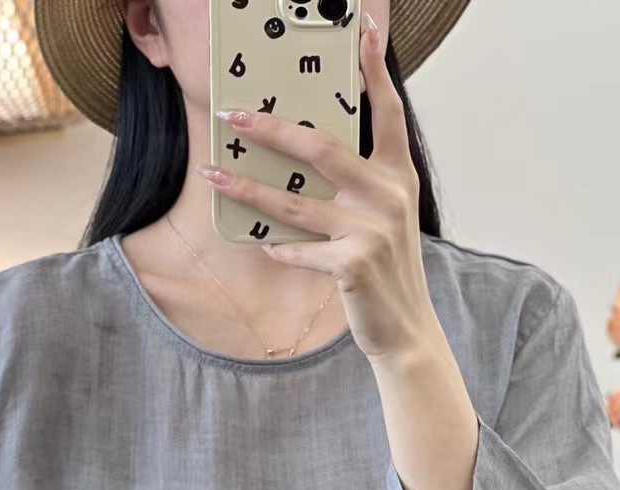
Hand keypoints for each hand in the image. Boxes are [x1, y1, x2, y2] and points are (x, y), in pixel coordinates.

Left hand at [200, 14, 436, 364]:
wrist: (406, 329)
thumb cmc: (388, 269)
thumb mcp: (385, 217)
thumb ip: (360, 184)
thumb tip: (308, 155)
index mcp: (398, 175)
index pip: (387, 112)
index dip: (374, 70)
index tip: (362, 31)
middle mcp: (388, 195)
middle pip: (321, 148)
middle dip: (271, 129)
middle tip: (234, 114)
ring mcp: (371, 229)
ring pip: (294, 202)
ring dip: (247, 188)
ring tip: (213, 173)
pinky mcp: (353, 264)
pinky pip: (298, 250)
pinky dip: (278, 248)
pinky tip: (262, 245)